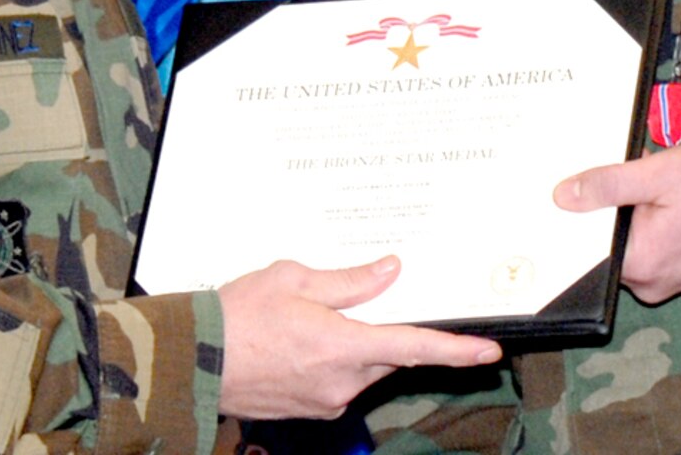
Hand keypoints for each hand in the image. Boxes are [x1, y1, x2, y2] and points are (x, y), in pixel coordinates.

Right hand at [217, 256, 501, 419]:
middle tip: (351, 305)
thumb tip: (390, 271)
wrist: (194, 359)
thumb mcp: (294, 279)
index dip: (455, 350)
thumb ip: (349, 280)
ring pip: (363, 369)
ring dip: (352, 344)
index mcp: (340, 345)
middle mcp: (340, 381)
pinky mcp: (310, 410)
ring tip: (308, 320)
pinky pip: (339, 382)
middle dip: (381, 330)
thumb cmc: (237, 315)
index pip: (412, 347)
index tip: (486, 351)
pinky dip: (332, 361)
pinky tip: (299, 341)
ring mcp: (325, 401)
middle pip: (387, 356)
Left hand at [554, 144, 680, 304]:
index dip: (581, 219)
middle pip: (611, 248)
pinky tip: (671, 201)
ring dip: (637, 217)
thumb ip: (607, 186)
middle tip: (631, 178)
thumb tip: (562, 196)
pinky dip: (656, 227)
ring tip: (654, 185)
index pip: (587, 250)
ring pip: (635, 247)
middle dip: (613, 212)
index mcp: (639, 266)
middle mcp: (652, 286)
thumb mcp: (658, 174)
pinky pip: (658, 251)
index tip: (583, 191)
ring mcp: (673, 283)